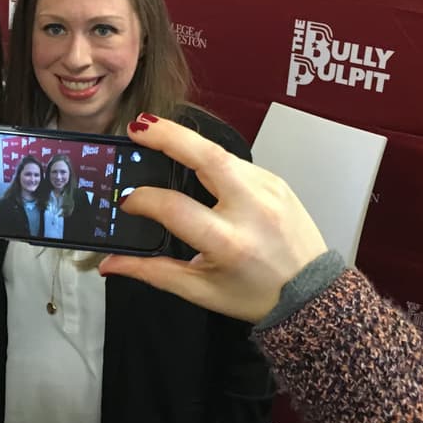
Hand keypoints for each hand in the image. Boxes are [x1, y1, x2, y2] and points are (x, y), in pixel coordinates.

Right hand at [100, 116, 326, 322]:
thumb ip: (151, 272)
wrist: (312, 294)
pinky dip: (211, 161)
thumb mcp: (200, 290)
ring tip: (154, 134)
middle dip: (168, 135)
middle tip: (136, 127)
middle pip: (208, 156)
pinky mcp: (277, 181)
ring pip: (221, 154)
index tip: (125, 201)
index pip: (175, 208)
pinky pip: (236, 163)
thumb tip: (109, 263)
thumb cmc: (255, 294)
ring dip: (186, 142)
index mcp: (229, 242)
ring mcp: (269, 190)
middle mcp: (252, 210)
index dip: (143, 200)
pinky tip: (194, 165)